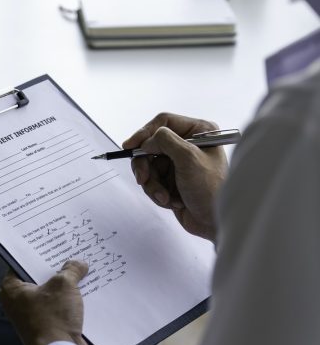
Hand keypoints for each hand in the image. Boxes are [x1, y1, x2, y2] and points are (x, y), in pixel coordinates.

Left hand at [0, 260, 89, 344]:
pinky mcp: (45, 328)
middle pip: (37, 278)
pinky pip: (57, 308)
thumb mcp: (64, 285)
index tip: (51, 243)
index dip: (38, 252)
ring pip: (49, 294)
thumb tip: (79, 264)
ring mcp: (31, 317)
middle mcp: (17, 303)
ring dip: (65, 286)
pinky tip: (85, 293)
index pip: (21, 262)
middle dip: (55, 268)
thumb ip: (71, 270)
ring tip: (82, 271)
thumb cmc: (53, 318)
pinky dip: (68, 301)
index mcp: (11, 290)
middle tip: (71, 254)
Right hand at [123, 113, 227, 241]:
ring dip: (153, 184)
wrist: (214, 222)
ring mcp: (178, 164)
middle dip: (145, 166)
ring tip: (164, 197)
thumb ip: (166, 142)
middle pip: (151, 147)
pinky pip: (152, 182)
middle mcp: (187, 145)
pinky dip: (157, 193)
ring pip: (149, 167)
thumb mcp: (189, 158)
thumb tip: (146, 141)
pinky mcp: (172, 181)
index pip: (163, 123)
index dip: (144, 134)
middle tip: (142, 179)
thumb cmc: (212, 190)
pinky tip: (171, 201)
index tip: (129, 147)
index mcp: (198, 132)